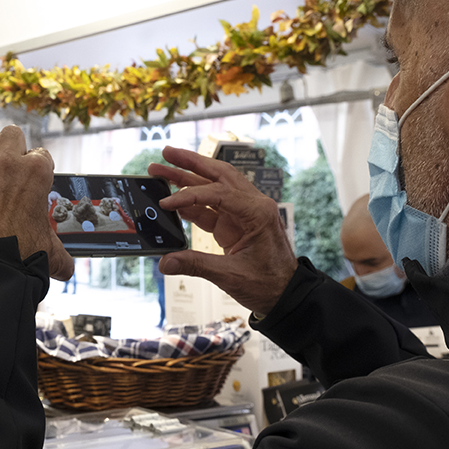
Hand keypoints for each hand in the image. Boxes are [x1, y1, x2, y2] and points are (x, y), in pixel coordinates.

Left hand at [0, 125, 73, 279]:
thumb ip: (61, 254)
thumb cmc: (24, 255)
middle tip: (16, 166)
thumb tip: (66, 268)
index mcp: (36, 172)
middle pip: (12, 134)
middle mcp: (9, 165)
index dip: (40, 169)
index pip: (41, 155)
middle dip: (16, 147)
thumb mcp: (51, 250)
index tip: (36, 182)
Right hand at [149, 146, 296, 316]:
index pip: (218, 192)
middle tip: (166, 152)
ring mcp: (243, 213)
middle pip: (218, 174)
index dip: (189, 195)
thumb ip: (195, 265)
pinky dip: (191, 202)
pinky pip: (210, 207)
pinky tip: (172, 199)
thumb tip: (165, 263)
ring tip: (162, 168)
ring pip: (213, 186)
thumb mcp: (231, 276)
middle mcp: (252, 205)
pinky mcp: (235, 224)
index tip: (166, 203)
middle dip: (191, 162)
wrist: (285, 295)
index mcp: (257, 212)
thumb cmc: (269, 284)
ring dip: (188, 177)